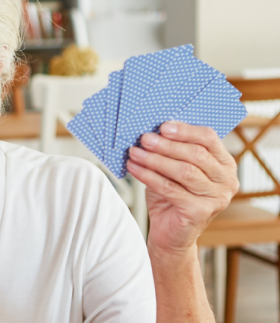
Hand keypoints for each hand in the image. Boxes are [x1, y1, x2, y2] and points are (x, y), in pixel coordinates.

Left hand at [126, 121, 238, 255]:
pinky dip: (149, 176)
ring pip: (184, 171)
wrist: (170, 234)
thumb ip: (171, 151)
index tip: (163, 126)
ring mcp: (217, 198)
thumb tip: (150, 130)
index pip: (209, 139)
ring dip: (155, 159)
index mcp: (224, 164)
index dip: (185, 130)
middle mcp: (226, 181)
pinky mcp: (201, 212)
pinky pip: (171, 189)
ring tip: (135, 152)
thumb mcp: (173, 170)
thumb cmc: (171, 197)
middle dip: (167, 145)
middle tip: (144, 138)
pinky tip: (134, 168)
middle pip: (196, 154)